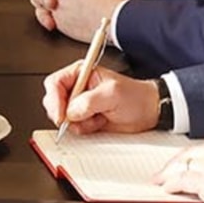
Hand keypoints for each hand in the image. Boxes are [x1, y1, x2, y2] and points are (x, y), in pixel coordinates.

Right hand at [42, 62, 158, 135]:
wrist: (149, 111)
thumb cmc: (136, 96)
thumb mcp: (112, 94)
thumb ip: (89, 101)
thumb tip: (71, 111)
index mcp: (81, 73)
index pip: (55, 83)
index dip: (54, 99)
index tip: (61, 114)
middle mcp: (78, 88)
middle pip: (53, 100)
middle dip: (63, 113)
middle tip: (76, 119)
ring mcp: (80, 105)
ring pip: (62, 116)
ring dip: (77, 122)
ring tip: (96, 118)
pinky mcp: (84, 119)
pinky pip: (73, 127)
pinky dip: (84, 129)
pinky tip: (98, 123)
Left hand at [154, 137, 203, 202]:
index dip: (190, 158)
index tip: (183, 164)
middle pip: (188, 155)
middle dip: (173, 164)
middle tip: (162, 173)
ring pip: (182, 166)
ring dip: (168, 175)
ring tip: (159, 182)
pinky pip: (182, 181)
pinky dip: (171, 185)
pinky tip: (166, 189)